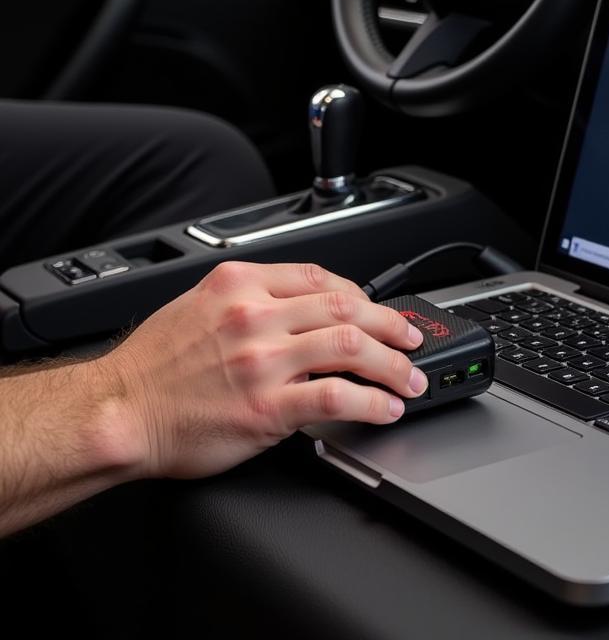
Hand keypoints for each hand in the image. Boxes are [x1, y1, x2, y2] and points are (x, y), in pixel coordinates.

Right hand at [100, 261, 425, 479]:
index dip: (362, 293)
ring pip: (352, 345)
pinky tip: (384, 407)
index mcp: (242, 284)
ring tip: (410, 378)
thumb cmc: (152, 367)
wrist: (116, 412)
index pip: (322, 276)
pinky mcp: (267, 406)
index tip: (378, 308)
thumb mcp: (199, 306)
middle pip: (347, 306)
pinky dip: (371, 400)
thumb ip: (252, 301)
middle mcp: (256, 315)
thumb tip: (303, 313)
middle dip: (390, 324)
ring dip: (393, 363)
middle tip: (411, 339)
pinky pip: (337, 396)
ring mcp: (264, 360)